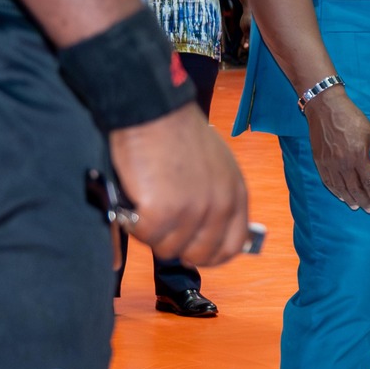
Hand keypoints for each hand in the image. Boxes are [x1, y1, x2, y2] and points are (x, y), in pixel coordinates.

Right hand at [109, 102, 250, 267]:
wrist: (155, 113)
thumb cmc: (179, 135)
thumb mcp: (217, 167)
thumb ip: (218, 198)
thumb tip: (207, 231)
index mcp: (236, 195)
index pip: (232, 246)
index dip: (210, 255)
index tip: (192, 254)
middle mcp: (220, 207)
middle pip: (198, 254)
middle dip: (176, 246)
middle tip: (159, 226)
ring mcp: (192, 212)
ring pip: (167, 248)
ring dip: (152, 232)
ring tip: (146, 202)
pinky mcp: (162, 212)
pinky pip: (143, 236)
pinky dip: (133, 224)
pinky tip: (134, 201)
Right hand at [304, 87, 369, 212]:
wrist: (326, 108)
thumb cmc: (352, 119)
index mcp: (359, 156)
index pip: (369, 183)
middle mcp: (343, 163)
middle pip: (355, 189)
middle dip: (364, 202)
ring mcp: (329, 163)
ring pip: (341, 188)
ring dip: (350, 199)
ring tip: (357, 207)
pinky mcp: (319, 161)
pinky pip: (327, 182)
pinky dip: (335, 192)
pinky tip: (342, 196)